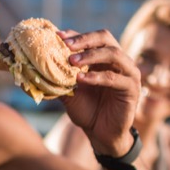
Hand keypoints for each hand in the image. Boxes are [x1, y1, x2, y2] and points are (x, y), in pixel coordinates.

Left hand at [58, 29, 140, 156]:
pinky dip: (96, 77)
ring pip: (113, 54)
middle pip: (105, 39)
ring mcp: (129, 73)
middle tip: (66, 45)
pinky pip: (114, 78)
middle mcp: (120, 61)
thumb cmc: (87, 111)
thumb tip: (38, 64)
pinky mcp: (132, 89)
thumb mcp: (70, 91)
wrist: (101, 134)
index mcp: (105, 58)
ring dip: (91, 55)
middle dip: (84, 40)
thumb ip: (61, 77)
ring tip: (71, 62)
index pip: (92, 38)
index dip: (76, 35)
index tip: (57, 36)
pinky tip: (81, 79)